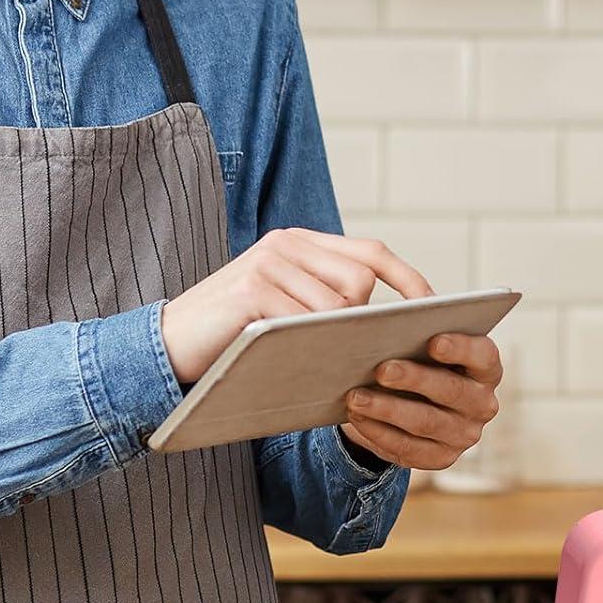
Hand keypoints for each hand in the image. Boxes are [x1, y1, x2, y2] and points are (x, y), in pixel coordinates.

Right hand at [158, 229, 433, 385]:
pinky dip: (308, 343)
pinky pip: (305, 318)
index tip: (436, 309)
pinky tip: (296, 359)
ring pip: (338, 304)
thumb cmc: (234, 337)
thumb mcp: (285, 312)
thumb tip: (389, 327)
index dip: (408, 280)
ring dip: (334, 339)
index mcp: (299, 243)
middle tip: (350, 349)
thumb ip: (326, 304)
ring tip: (314, 358)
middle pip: (361, 280)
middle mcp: (286, 243)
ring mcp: (268, 262)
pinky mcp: (252, 289)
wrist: (166, 344)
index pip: (371, 253)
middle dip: (363, 321)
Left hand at [341, 332, 502, 470]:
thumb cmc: (417, 360)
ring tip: (355, 397)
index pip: (483, 356)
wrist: (408, 403)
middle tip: (381, 369)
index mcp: (486, 368)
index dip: (461, 348)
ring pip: (425, 422)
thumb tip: (404, 312)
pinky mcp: (440, 457)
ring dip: (387, 409)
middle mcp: (482, 404)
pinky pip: (408, 448)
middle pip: (452, 390)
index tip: (433, 341)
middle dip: (414, 379)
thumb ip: (418, 321)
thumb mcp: (421, 340)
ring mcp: (463, 435)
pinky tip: (357, 417)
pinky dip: (379, 432)